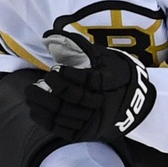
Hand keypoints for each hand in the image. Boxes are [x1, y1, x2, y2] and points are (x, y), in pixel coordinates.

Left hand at [25, 29, 155, 141]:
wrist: (137, 103)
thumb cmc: (116, 75)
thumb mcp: (104, 57)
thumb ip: (80, 46)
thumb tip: (51, 33)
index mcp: (110, 82)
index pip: (86, 80)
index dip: (67, 75)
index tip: (54, 69)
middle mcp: (103, 103)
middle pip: (73, 98)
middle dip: (50, 90)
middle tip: (32, 84)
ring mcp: (95, 120)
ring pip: (66, 115)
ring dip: (43, 106)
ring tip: (30, 96)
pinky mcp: (88, 133)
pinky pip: (64, 130)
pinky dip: (47, 121)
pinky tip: (35, 111)